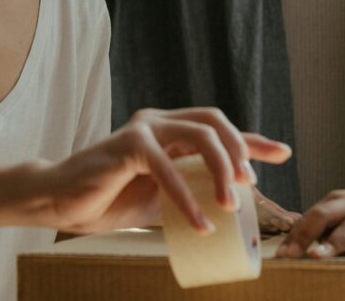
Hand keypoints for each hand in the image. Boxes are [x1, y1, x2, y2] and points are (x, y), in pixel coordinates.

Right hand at [42, 108, 291, 234]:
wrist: (61, 201)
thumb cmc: (109, 198)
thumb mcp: (162, 196)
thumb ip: (189, 189)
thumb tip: (228, 207)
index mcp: (169, 130)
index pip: (219, 128)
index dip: (253, 140)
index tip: (283, 153)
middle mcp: (159, 121)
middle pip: (214, 121)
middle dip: (240, 150)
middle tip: (249, 185)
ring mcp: (144, 128)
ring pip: (199, 136)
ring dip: (221, 171)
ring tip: (228, 206)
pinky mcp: (128, 144)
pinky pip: (169, 168)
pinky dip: (187, 198)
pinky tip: (199, 223)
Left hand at [275, 187, 344, 258]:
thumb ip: (326, 225)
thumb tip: (295, 242)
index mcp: (337, 200)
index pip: (310, 216)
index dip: (294, 234)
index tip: (280, 253)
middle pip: (324, 216)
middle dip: (305, 235)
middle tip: (291, 254)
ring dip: (333, 242)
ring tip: (317, 256)